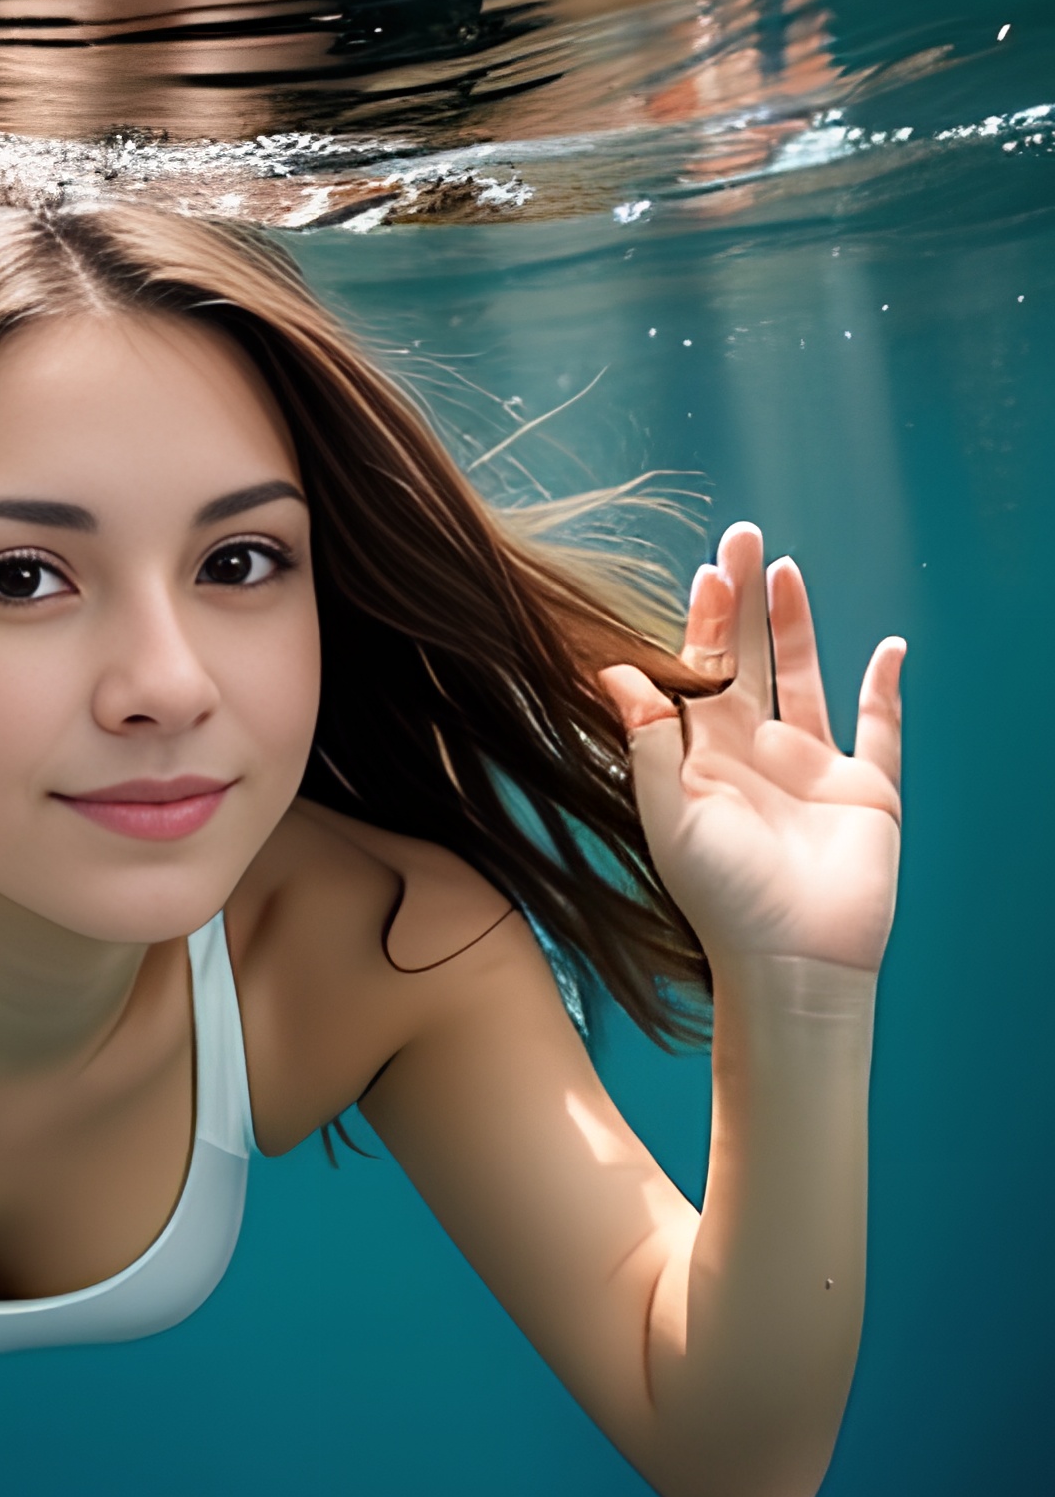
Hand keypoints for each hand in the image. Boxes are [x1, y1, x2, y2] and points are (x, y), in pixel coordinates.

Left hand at [598, 523, 903, 973]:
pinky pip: (881, 728)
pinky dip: (884, 689)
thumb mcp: (667, 813)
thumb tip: (609, 671)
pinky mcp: (867, 789)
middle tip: (741, 535)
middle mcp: (755, 755)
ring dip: (798, 627)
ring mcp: (813, 769)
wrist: (792, 961)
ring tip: (784, 571)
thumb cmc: (720, 896)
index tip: (701, 570)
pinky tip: (887, 647)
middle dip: (744, 601)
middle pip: (751, 660)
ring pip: (807, 680)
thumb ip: (646, 739)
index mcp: (702, 759)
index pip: (700, 673)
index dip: (701, 621)